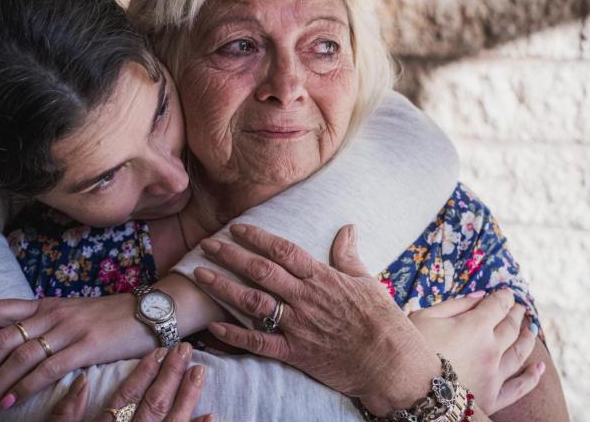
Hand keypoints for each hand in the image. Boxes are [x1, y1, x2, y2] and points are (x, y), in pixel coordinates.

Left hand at [0, 293, 141, 412]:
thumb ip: (46, 326)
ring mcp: (70, 329)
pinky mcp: (88, 347)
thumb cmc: (112, 318)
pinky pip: (47, 369)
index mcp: (47, 304)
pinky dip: (23, 387)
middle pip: (0, 339)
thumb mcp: (74, 314)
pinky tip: (10, 402)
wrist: (152, 311)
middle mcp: (53, 314)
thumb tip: (15, 348)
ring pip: (19, 357)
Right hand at [48, 343, 213, 421]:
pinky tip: (211, 415)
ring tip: (199, 372)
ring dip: (187, 396)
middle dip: (171, 375)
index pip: (126, 397)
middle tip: (185, 349)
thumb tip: (82, 381)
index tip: (158, 352)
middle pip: (153, 405)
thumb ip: (64, 414)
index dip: (143, 373)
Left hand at [192, 224, 441, 414]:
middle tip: (207, 244)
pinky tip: (214, 325)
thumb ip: (348, 254)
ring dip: (224, 287)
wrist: (389, 362)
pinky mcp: (295, 352)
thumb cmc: (381, 320)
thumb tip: (346, 228)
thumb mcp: (367, 280)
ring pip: (253, 302)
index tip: (236, 227)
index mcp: (321, 278)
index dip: (257, 237)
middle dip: (231, 255)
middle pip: (260, 271)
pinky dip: (234, 335)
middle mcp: (305, 298)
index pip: (282, 250)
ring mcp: (298, 325)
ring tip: (200, 274)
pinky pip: (259, 343)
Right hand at [409, 290, 543, 413]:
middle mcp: (491, 350)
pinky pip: (520, 388)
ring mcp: (494, 376)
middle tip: (519, 307)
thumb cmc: (411, 347)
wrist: (407, 388)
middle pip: (511, 327)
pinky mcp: (493, 398)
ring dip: (528, 338)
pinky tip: (540, 368)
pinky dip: (533, 377)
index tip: (506, 292)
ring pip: (520, 353)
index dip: (504, 296)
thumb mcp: (426, 316)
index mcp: (475, 326)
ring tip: (531, 328)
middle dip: (516, 313)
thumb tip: (480, 295)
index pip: (498, 305)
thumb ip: (456, 304)